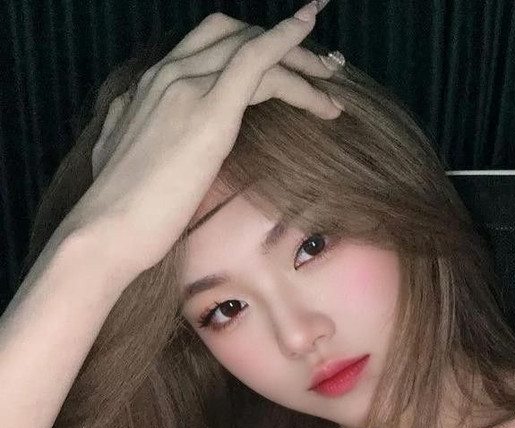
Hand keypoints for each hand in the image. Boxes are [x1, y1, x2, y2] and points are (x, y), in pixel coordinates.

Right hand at [59, 4, 342, 284]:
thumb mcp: (120, 156)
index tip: (282, 63)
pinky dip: (292, 48)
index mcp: (149, 85)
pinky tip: (323, 69)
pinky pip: (259, 59)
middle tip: (320, 67)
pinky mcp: (210, 110)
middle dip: (282, 44)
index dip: (251, 45)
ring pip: (254, 48)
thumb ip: (134, 129)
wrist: (106, 230)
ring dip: (301, 58)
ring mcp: (187, 87)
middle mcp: (167, 74)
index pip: (208, 46)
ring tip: (333, 83)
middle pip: (235, 36)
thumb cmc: (117, 211)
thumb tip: (143, 128)